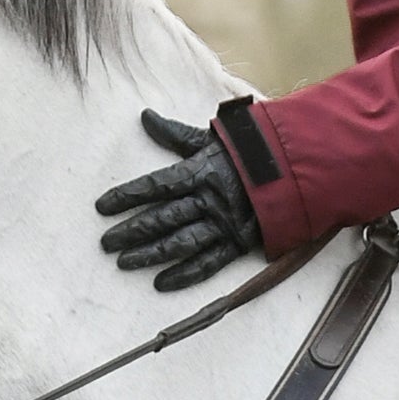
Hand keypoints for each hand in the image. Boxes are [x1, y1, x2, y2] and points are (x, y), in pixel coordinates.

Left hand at [95, 109, 262, 291]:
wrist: (296, 168)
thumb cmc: (248, 151)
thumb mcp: (211, 138)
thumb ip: (175, 134)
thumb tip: (145, 116)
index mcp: (199, 171)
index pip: (155, 185)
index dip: (127, 196)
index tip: (102, 206)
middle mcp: (208, 199)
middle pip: (162, 218)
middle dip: (131, 231)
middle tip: (105, 242)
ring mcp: (223, 224)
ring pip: (180, 243)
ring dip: (151, 254)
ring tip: (124, 263)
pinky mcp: (238, 243)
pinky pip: (208, 263)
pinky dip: (185, 274)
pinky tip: (161, 283)